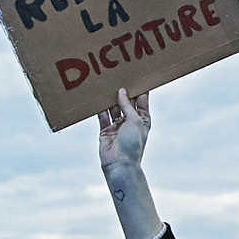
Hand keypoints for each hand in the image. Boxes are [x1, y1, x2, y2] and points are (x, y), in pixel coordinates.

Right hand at [97, 88, 162, 238]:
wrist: (120, 165)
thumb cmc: (133, 144)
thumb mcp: (135, 121)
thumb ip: (127, 105)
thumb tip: (122, 91)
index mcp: (142, 118)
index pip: (141, 99)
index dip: (140, 87)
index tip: (137, 73)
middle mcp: (130, 120)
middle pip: (126, 101)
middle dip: (123, 90)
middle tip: (118, 74)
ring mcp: (117, 125)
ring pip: (113, 107)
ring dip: (110, 97)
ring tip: (106, 82)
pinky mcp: (105, 130)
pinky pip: (101, 116)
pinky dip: (99, 107)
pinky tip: (96, 96)